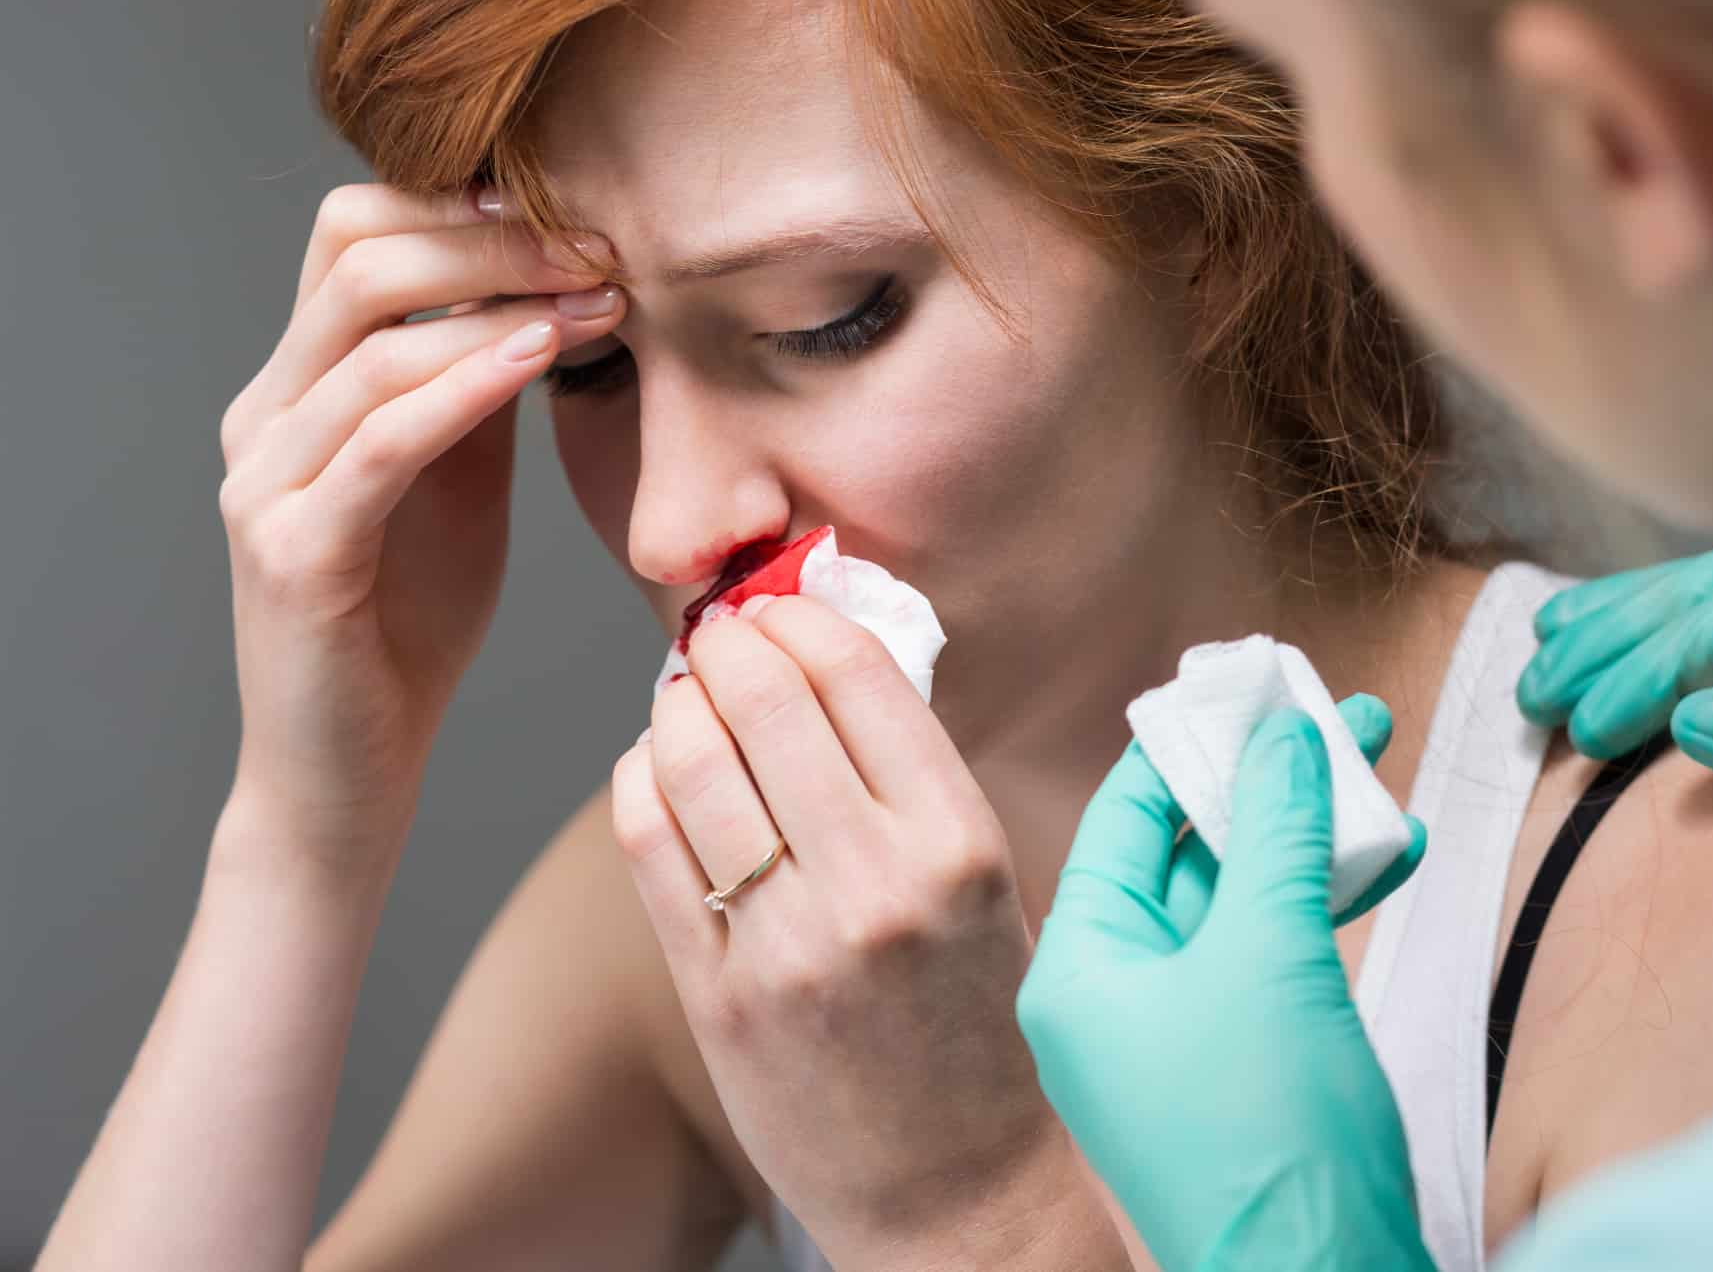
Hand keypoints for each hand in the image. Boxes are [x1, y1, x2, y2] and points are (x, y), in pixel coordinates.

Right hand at [216, 184, 621, 874]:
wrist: (353, 765)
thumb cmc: (410, 622)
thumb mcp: (457, 478)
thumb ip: (476, 388)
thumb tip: (550, 290)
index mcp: (297, 388)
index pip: (351, 235)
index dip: (460, 204)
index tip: (571, 213)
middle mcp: (264, 416)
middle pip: (358, 258)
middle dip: (491, 236)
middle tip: (601, 247)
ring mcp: (265, 481)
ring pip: (370, 338)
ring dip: (501, 302)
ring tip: (602, 298)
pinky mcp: (293, 550)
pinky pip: (381, 440)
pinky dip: (466, 384)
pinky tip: (542, 356)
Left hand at [611, 595, 1109, 1269]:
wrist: (960, 1191)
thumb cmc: (976, 1024)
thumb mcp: (985, 886)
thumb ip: (911, 779)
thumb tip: (823, 661)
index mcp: (959, 842)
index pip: (860, 676)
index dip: (801, 619)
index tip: (778, 607)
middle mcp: (876, 884)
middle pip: (766, 702)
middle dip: (726, 643)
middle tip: (714, 630)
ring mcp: (790, 945)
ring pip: (693, 764)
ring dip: (675, 704)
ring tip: (685, 695)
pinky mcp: (720, 997)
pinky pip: (652, 848)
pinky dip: (642, 781)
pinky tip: (656, 768)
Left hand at [1017, 698, 1434, 1271]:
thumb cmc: (1268, 1142)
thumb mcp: (1271, 955)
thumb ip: (1275, 832)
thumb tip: (1280, 736)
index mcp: (1084, 970)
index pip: (1126, 820)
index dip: (1190, 742)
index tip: (1246, 682)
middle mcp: (1119, 1000)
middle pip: (1189, 851)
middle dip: (1265, 778)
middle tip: (1329, 709)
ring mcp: (1184, 1037)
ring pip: (1245, 898)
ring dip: (1310, 830)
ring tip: (1373, 753)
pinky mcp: (1249, 1066)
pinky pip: (1279, 954)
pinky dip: (1329, 900)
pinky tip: (1389, 849)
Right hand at [1517, 542, 1712, 849]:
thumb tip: (1688, 720)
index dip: (1652, 667)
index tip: (1591, 729)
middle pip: (1702, 587)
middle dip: (1610, 643)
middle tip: (1536, 700)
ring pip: (1703, 589)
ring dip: (1616, 625)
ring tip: (1539, 661)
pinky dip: (1652, 625)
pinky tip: (1594, 629)